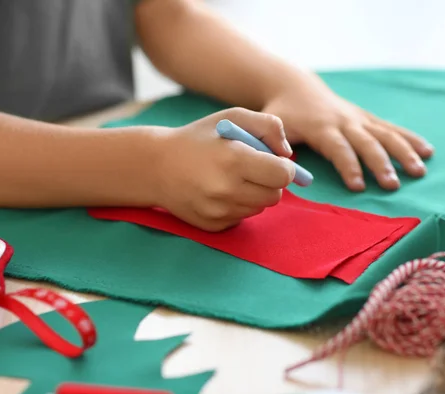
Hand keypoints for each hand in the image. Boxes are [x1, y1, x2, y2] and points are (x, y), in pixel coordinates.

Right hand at [153, 107, 294, 231]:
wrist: (156, 166)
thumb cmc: (199, 138)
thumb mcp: (232, 117)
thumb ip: (268, 126)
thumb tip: (287, 154)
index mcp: (234, 160)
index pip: (283, 175)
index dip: (285, 167)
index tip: (274, 161)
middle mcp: (226, 190)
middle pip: (275, 196)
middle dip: (270, 182)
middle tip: (254, 169)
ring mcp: (218, 211)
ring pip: (259, 208)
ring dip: (254, 194)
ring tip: (232, 178)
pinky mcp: (212, 226)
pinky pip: (241, 218)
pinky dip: (238, 206)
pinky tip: (220, 192)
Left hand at [262, 74, 433, 190]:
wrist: (296, 87)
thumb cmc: (282, 113)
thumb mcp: (271, 124)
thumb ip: (275, 142)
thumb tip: (284, 161)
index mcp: (321, 127)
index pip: (338, 149)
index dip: (349, 167)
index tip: (358, 187)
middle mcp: (344, 121)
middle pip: (367, 143)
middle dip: (381, 164)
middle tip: (393, 185)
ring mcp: (359, 118)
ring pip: (386, 134)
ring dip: (404, 152)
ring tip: (419, 171)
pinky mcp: (367, 118)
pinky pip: (392, 128)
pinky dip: (410, 139)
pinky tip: (428, 151)